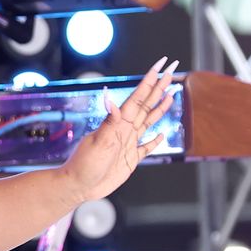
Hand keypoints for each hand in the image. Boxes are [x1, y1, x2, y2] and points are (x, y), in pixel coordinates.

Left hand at [58, 57, 177, 203]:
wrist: (77, 186)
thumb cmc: (84, 164)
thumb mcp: (97, 141)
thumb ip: (108, 121)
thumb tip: (109, 98)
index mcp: (118, 123)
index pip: (138, 97)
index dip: (151, 80)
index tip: (162, 65)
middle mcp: (124, 130)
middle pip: (147, 104)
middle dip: (160, 87)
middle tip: (172, 71)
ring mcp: (128, 144)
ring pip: (148, 121)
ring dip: (160, 108)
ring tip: (171, 95)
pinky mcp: (130, 160)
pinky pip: (146, 147)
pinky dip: (154, 141)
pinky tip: (161, 134)